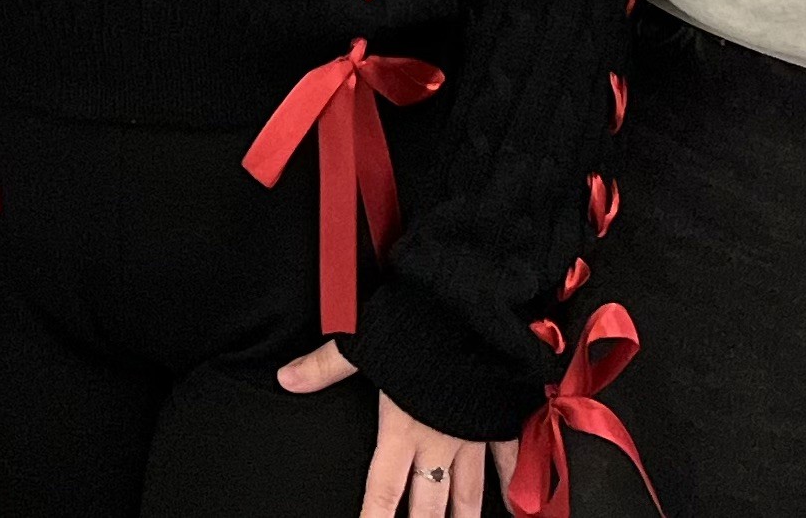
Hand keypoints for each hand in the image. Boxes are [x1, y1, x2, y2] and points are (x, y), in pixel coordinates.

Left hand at [277, 343, 512, 517]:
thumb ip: (325, 366)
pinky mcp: (499, 418)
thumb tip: (287, 378)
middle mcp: (438, 441)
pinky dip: (513, 480)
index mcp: (401, 428)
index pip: (383, 491)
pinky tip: (518, 499)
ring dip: (465, 517)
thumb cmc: (420, 325)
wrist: (473, 309)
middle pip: (429, 503)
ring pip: (470, 491)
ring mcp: (472, 433)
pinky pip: (509, 457)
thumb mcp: (365, 344)